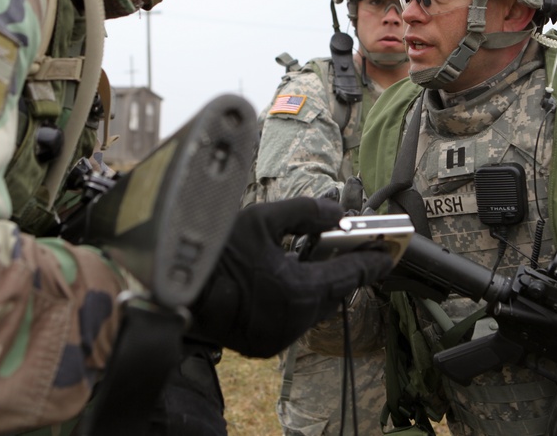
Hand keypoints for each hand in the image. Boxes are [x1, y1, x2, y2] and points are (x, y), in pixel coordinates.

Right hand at [192, 197, 393, 357]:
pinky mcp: (261, 344)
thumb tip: (334, 211)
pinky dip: (300, 298)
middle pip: (333, 294)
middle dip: (347, 270)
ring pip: (314, 309)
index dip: (371, 261)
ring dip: (322, 284)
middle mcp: (292, 321)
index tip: (387, 251)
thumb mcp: (262, 219)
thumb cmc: (214, 251)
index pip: (348, 276)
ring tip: (326, 258)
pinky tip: (295, 276)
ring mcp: (276, 337)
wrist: (169, 286)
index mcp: (297, 293)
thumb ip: (306, 212)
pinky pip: (294, 319)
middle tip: (362, 250)